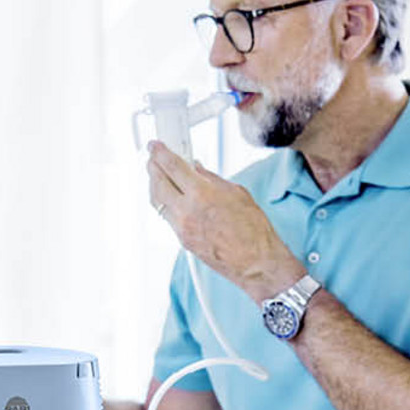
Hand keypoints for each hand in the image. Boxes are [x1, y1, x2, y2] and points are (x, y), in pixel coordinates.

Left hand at [146, 141, 303, 299]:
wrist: (256, 262)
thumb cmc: (253, 231)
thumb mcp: (236, 193)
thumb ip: (212, 178)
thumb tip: (197, 169)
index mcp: (201, 194)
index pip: (171, 166)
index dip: (160, 153)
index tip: (155, 147)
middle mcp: (186, 211)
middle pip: (157, 182)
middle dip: (152, 167)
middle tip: (152, 158)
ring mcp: (181, 228)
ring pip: (157, 201)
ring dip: (155, 185)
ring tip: (157, 175)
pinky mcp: (182, 240)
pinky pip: (166, 216)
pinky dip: (164, 203)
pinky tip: (169, 197)